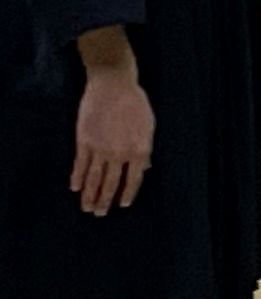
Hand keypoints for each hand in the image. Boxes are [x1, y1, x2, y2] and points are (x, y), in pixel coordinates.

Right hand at [71, 70, 152, 214]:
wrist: (113, 84)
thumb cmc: (136, 103)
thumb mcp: (149, 126)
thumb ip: (146, 150)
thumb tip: (145, 168)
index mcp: (139, 150)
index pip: (134, 179)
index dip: (127, 193)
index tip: (122, 205)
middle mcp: (119, 153)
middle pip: (111, 183)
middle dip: (104, 200)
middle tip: (99, 214)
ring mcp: (100, 148)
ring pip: (93, 178)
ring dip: (89, 195)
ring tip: (86, 208)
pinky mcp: (84, 141)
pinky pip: (80, 164)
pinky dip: (77, 177)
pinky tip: (74, 188)